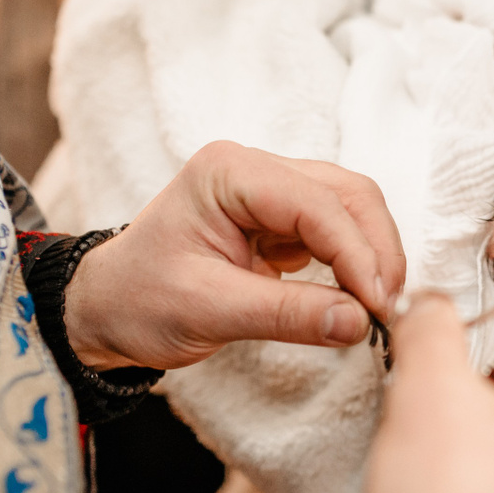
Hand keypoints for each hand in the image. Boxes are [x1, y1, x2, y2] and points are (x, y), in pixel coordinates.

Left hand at [65, 142, 407, 369]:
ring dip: (372, 256)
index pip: (316, 203)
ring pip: (351, 209)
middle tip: (386, 311)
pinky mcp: (282, 219)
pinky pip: (337, 232)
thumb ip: (287, 315)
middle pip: (347, 194)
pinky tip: (357, 299)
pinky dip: (356, 264)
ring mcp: (271, 191)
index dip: (357, 254)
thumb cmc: (139, 301)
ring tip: (376, 309)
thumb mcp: (207, 311)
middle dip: (375, 251)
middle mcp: (254, 169)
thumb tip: (359, 323)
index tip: (377, 307)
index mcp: (227, 172)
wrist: (107, 309)